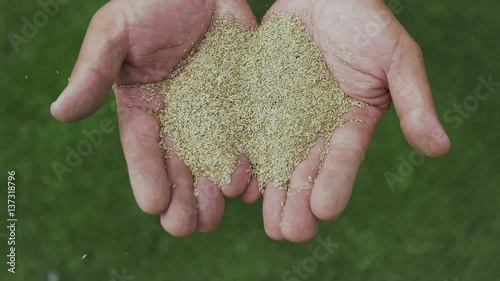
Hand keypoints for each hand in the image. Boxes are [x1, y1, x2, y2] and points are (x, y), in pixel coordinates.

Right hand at [50, 0, 256, 235]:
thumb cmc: (152, 1)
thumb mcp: (116, 31)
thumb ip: (92, 70)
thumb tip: (60, 112)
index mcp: (144, 107)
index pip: (142, 149)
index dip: (147, 178)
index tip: (153, 206)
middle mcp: (179, 117)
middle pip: (179, 165)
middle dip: (182, 198)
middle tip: (186, 226)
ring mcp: (215, 112)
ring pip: (214, 160)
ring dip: (215, 190)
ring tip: (217, 213)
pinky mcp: (245, 103)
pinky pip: (247, 139)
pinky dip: (249, 164)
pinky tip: (251, 185)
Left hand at [260, 0, 450, 241]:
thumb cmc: (366, 22)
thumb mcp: (397, 58)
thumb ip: (414, 101)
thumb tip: (440, 148)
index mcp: (349, 124)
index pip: (342, 160)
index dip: (334, 184)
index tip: (324, 210)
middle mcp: (313, 128)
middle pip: (304, 171)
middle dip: (296, 203)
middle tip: (288, 233)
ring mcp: (282, 117)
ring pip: (272, 160)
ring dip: (267, 192)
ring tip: (262, 219)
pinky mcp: (255, 103)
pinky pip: (246, 132)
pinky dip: (240, 157)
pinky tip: (233, 182)